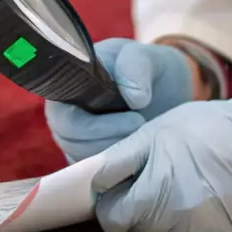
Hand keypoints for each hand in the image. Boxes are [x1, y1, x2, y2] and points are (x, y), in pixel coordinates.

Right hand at [44, 38, 194, 164]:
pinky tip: (143, 153)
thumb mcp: (144, 56)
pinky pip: (100, 176)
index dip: (92, 125)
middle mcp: (67, 117)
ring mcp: (79, 141)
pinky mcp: (96, 160)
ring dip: (118, 154)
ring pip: (86, 162)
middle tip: (143, 126)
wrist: (168, 90)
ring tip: (146, 136)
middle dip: (110, 140)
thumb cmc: (148, 68)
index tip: (134, 117)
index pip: (62, 117)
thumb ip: (135, 66)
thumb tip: (133, 98)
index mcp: (67, 88)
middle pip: (72, 144)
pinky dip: (122, 168)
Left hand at [91, 87, 231, 231]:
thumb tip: (95, 182)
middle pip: (131, 226)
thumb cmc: (207, 129)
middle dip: (131, 207)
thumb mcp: (156, 132)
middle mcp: (171, 218)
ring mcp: (193, 231)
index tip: (115, 188)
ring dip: (156, 214)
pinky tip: (195, 195)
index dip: (108, 200)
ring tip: (175, 183)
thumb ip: (121, 160)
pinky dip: (181, 220)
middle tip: (147, 182)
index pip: (110, 215)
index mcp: (152, 189)